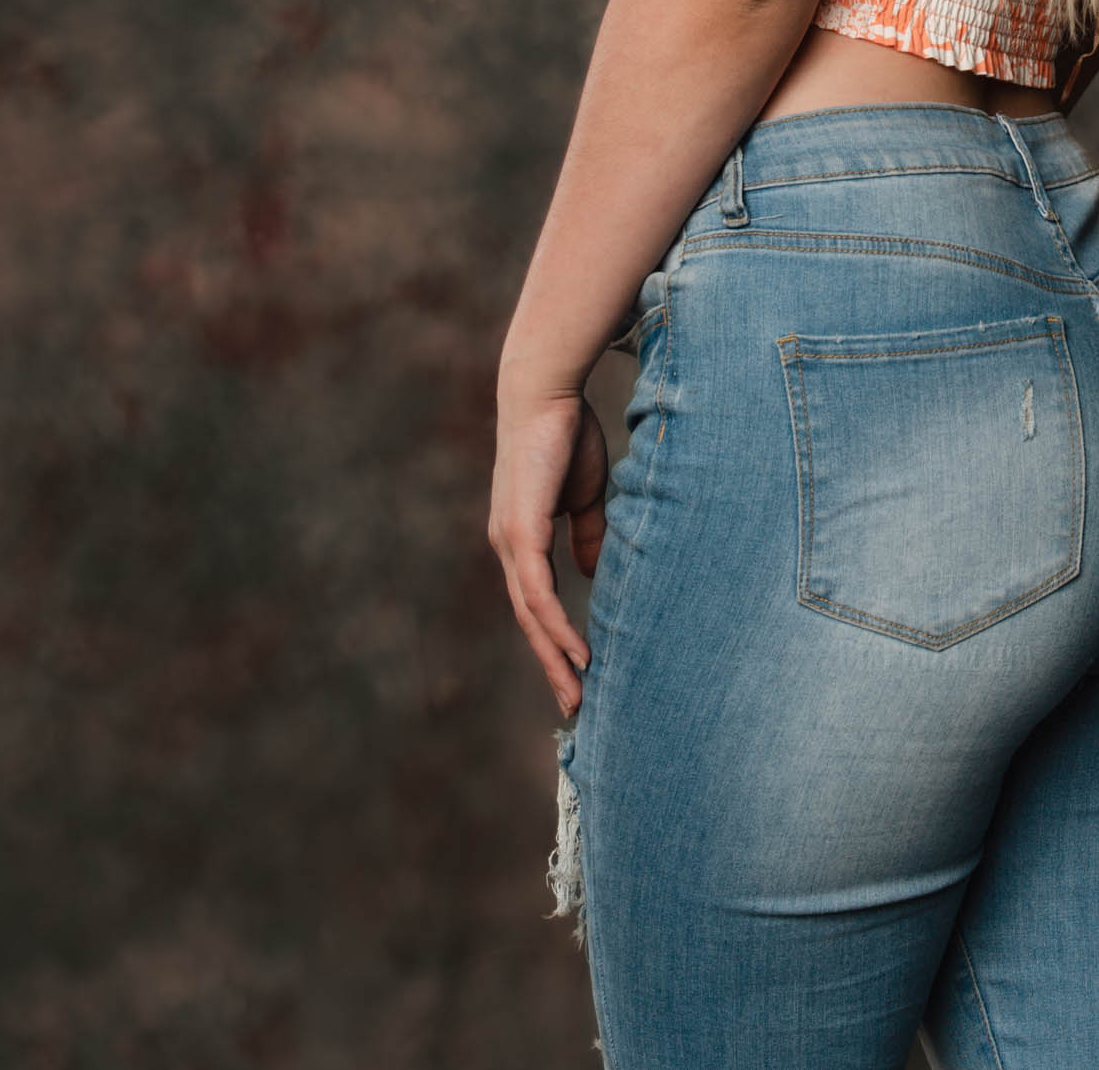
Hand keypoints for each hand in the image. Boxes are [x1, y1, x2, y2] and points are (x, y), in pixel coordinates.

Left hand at [487, 384, 606, 715]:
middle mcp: (508, 547)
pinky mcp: (521, 532)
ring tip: (578, 692)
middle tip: (575, 707)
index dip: (554, 641)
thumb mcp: (585, 494)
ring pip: (531, 616)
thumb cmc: (566, 434)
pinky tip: (575, 652)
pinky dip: (556, 627)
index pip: (535, 603)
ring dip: (555, 658)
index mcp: (521, 539)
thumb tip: (590, 571)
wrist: (546, 391)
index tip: (577, 676)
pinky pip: (537, 593)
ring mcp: (510, 541)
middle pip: (528, 621)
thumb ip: (586, 533)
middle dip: (551, 665)